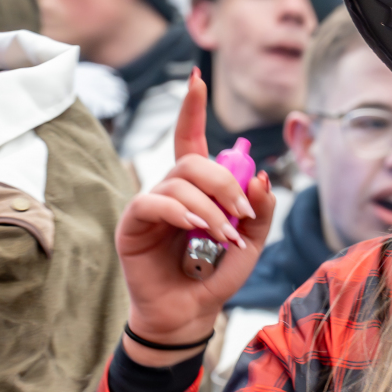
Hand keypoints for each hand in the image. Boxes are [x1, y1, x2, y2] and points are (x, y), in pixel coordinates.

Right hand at [115, 71, 276, 363]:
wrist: (191, 312)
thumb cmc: (218, 274)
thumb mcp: (251, 241)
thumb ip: (259, 209)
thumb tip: (258, 176)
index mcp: (198, 188)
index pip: (192, 139)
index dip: (193, 109)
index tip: (197, 79)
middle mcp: (172, 190)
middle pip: (192, 160)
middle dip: (224, 182)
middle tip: (243, 214)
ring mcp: (150, 205)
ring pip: (179, 182)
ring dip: (209, 207)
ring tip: (223, 236)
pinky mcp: (133, 224)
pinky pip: (153, 202)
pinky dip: (180, 212)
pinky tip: (195, 228)